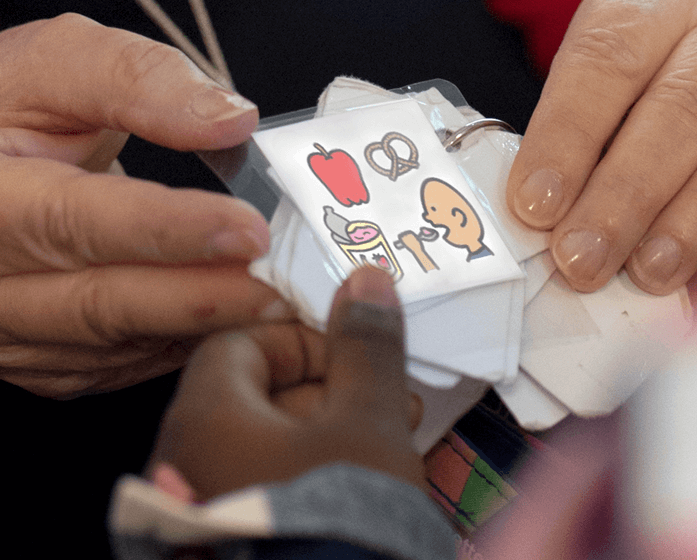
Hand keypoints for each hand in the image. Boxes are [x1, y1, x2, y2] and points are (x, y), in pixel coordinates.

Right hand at [0, 13, 285, 397]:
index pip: (75, 222)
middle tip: (290, 288)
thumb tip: (230, 120)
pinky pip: (120, 363)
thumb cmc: (6, 109)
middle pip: (104, 302)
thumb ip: (137, 81)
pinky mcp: (41, 355)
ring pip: (117, 344)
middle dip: (206, 298)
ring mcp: (9, 329)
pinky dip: (185, 341)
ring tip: (283, 305)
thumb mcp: (54, 65)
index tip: (249, 230)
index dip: (168, 230)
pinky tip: (237, 317)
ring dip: (205, 328)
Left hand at [146, 266, 424, 501]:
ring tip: (388, 435)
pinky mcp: (223, 534)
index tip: (350, 350)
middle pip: (258, 391)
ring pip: (268, 439)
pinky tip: (358, 474)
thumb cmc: (337, 519)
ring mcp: (201, 502)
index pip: (241, 341)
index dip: (302, 338)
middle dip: (331, 386)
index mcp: (206, 418)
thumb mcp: (365, 420)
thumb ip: (364, 346)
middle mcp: (187, 460)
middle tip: (384, 394)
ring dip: (330, 426)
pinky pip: (265, 479)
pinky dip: (310, 466)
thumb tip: (364, 282)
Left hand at [506, 0, 696, 294]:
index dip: (566, 137)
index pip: (606, 60)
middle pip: (680, 108)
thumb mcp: (595, 102)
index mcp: (653, 6)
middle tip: (581, 258)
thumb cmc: (636, 103)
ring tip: (647, 271)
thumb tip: (542, 224)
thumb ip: (573, 148)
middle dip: (622, 196)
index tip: (535, 206)